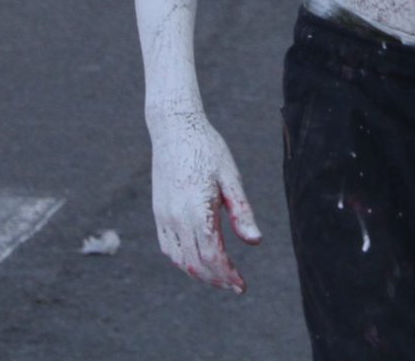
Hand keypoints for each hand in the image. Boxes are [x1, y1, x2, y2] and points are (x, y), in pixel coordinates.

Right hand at [148, 110, 260, 292]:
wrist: (174, 128)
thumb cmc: (208, 149)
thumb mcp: (231, 177)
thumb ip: (242, 212)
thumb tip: (255, 242)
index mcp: (197, 210)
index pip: (212, 256)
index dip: (228, 275)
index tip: (242, 285)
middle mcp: (177, 217)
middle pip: (196, 263)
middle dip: (217, 279)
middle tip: (235, 286)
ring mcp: (164, 216)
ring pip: (179, 259)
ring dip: (199, 273)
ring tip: (219, 277)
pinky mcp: (158, 211)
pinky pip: (167, 247)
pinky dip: (182, 261)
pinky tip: (196, 260)